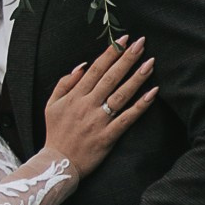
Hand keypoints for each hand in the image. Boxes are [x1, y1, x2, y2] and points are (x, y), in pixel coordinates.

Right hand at [38, 39, 157, 180]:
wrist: (57, 164)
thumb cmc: (56, 133)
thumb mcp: (51, 104)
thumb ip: (64, 83)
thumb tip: (82, 66)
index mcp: (75, 96)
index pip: (96, 69)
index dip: (110, 53)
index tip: (122, 39)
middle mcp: (87, 105)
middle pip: (111, 78)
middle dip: (126, 58)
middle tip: (141, 43)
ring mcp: (99, 121)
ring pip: (121, 95)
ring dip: (136, 78)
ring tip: (150, 63)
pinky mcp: (108, 136)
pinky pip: (127, 118)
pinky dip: (140, 106)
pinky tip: (152, 93)